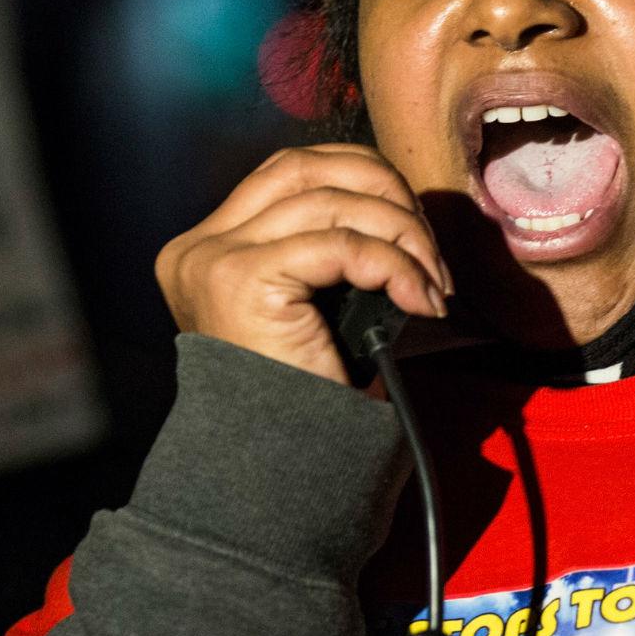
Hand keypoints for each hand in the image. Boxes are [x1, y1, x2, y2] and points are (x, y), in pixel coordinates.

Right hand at [156, 144, 450, 385]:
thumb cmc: (308, 395)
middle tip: (429, 247)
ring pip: (333, 203)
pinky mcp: (243, 279)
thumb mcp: (315, 304)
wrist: (285, 467)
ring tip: (434, 282)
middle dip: (384, 192)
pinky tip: (421, 300)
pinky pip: (344, 245)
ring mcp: (215, 259)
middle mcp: (200, 246)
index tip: (412, 224)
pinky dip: (396, 265)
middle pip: (306, 168)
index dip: (362, 178)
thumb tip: (398, 206)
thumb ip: (329, 246)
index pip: (291, 172)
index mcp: (209, 246)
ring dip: (404, 235)